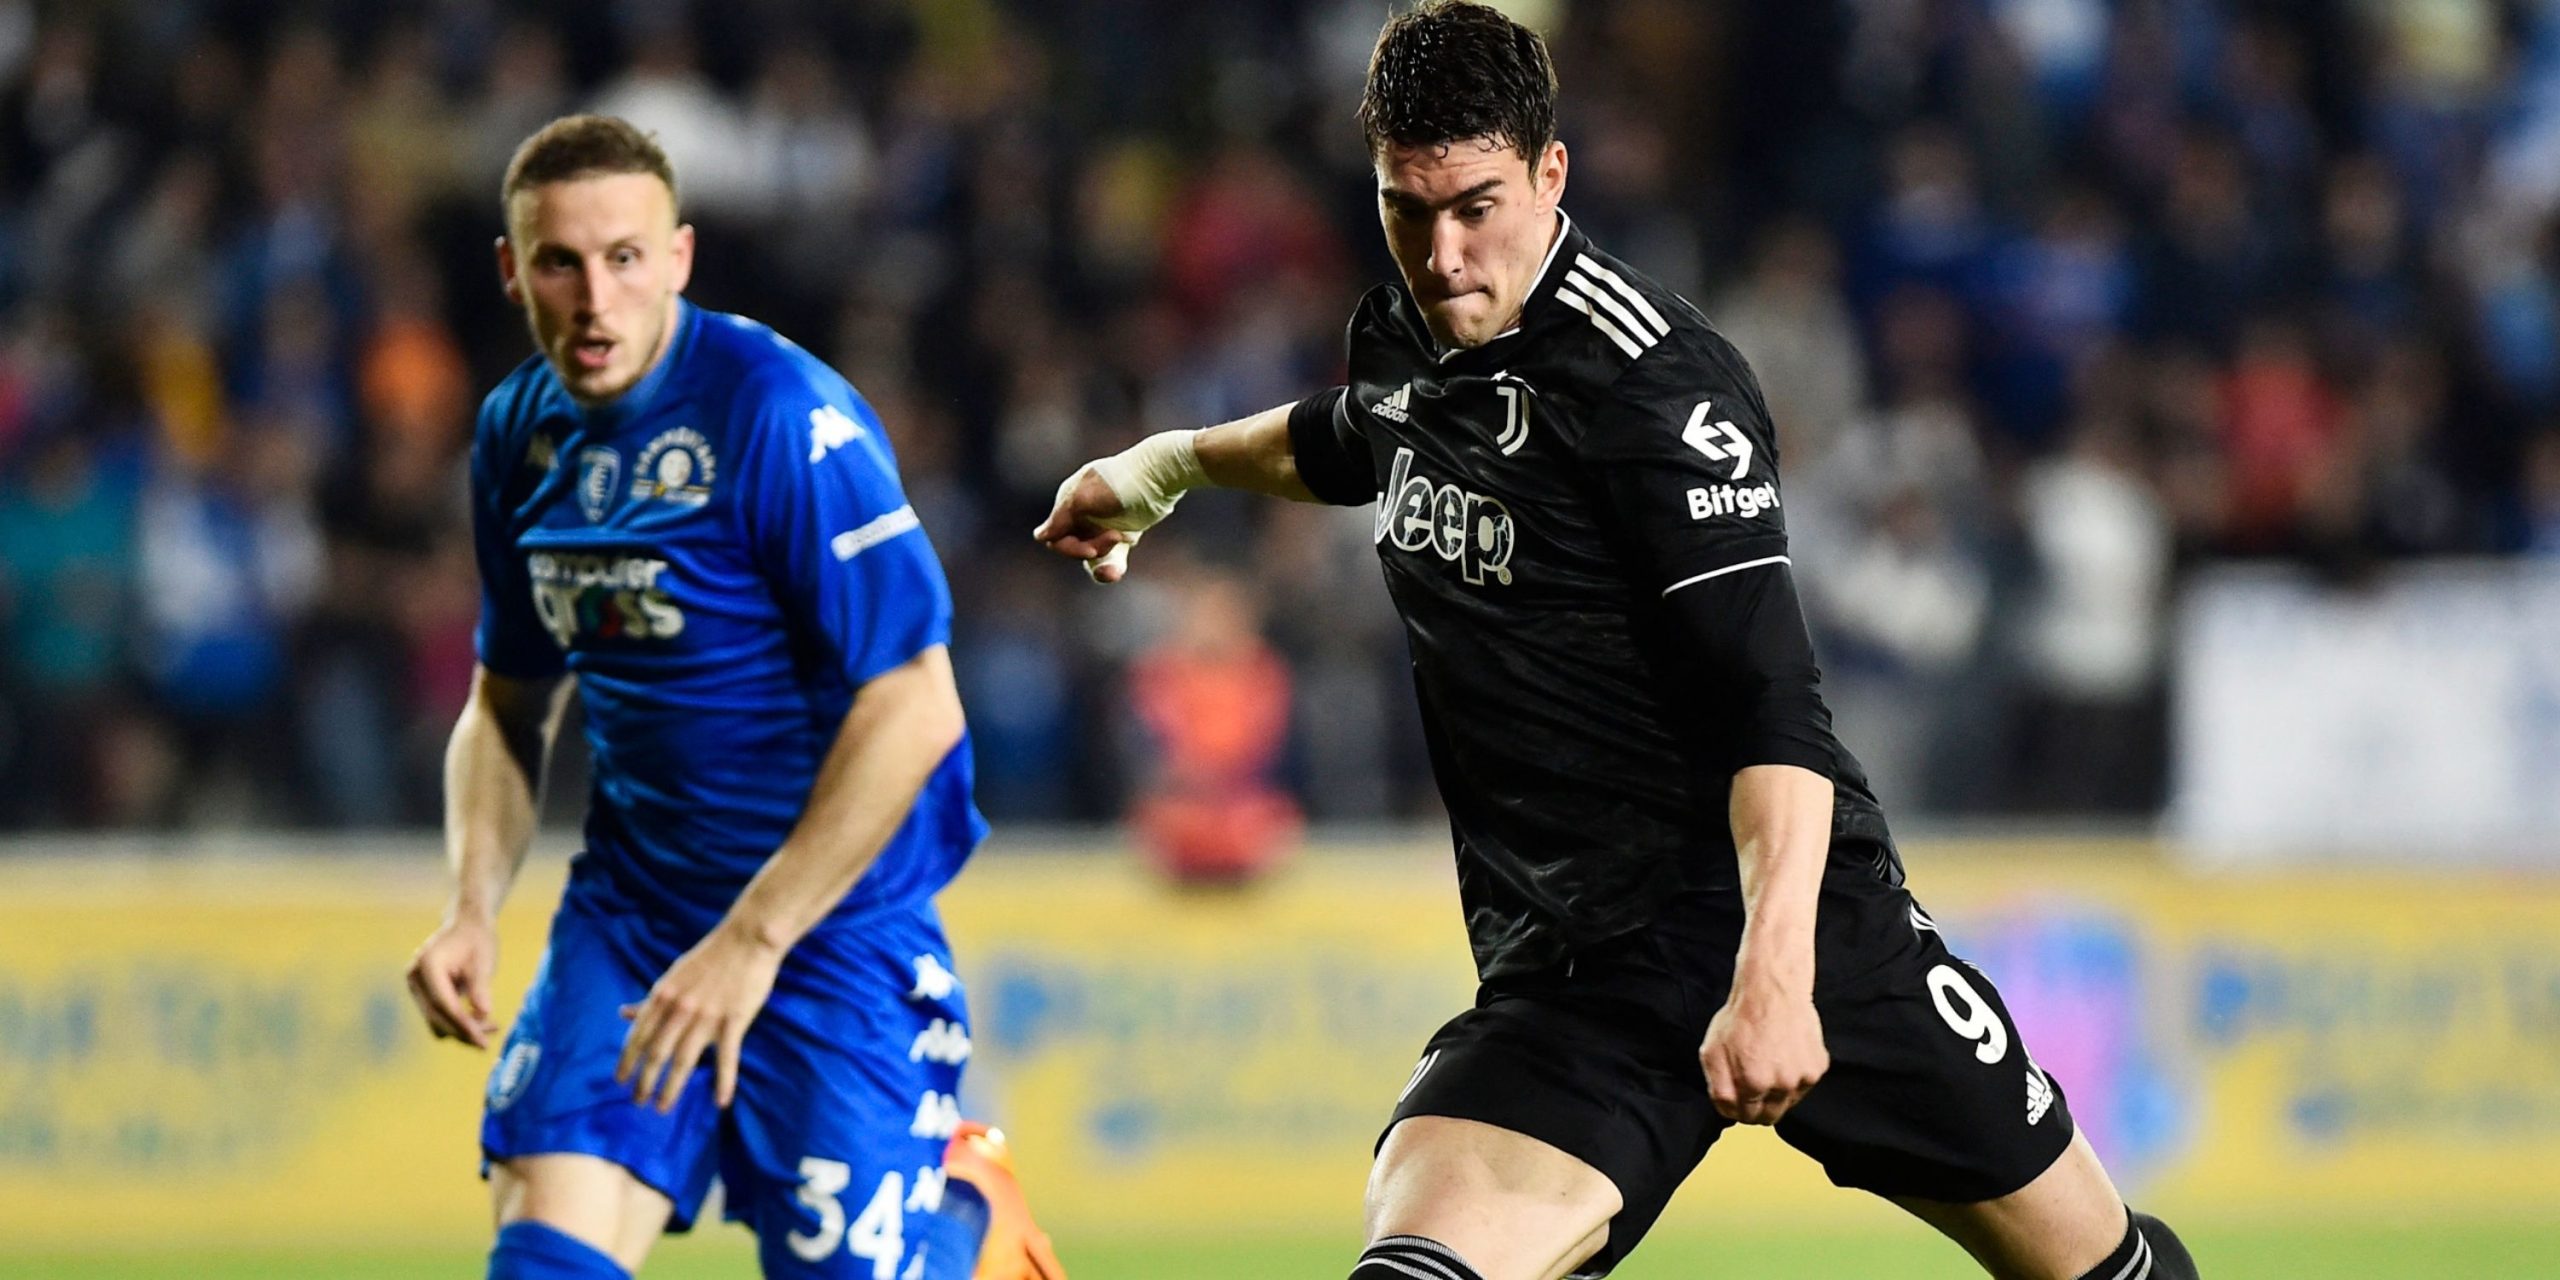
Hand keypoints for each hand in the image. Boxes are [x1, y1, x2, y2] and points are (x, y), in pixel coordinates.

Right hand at [405, 913, 500, 1048]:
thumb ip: (481, 987)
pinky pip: (438, 1016)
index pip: (443, 1004)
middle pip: (437, 1016)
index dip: (462, 1025)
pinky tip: (480, 1022)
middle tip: (488, 1041)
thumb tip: (483, 1014)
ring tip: (491, 1028)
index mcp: (428, 964)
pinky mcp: (422, 995)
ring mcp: (416, 987)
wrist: (467, 926)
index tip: (482, 1041)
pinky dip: (456, 1022)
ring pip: (436, 1021)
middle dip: (462, 1031)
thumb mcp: (483, 961)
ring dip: (460, 1029)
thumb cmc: (477, 940)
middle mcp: (415, 977)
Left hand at [615, 923, 783, 1112]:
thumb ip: (651, 1000)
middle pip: (657, 1053)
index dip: (628, 1060)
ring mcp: (707, 1017)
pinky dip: (724, 1081)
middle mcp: (680, 1009)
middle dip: (644, 1081)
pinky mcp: (734, 1021)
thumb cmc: (710, 957)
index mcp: (663, 996)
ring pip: (684, 1061)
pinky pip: (727, 1058)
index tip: (620, 1081)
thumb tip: (624, 1013)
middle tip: (637, 1102)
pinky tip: (720, 1101)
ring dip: (671, 1087)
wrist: (747, 940)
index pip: (639, 1035)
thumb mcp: (673, 975)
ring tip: (662, 1107)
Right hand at [1032, 465, 1141, 581]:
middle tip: (1117, 538)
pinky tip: (1116, 571)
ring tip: (1115, 570)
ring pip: (1093, 556)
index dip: (1069, 548)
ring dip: (1103, 564)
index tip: (1091, 549)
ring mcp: (1101, 524)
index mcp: (1068, 502)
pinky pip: (1111, 556)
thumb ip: (1061, 518)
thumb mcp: (1084, 498)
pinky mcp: (1121, 532)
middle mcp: (1082, 514)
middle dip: (1092, 552)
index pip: (1054, 537)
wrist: (1159, 475)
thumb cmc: (1119, 484)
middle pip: (1074, 547)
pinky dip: (1113, 565)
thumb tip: (1039, 537)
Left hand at [1698, 985, 1827, 1125]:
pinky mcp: (1817, 1068)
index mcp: (1753, 1084)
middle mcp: (1781, 1086)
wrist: (1772, 991)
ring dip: (1776, 1093)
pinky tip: (1784, 1057)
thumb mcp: (1711, 1052)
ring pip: (1787, 1103)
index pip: (1745, 1118)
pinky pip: (1802, 1086)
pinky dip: (1793, 1078)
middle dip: (1757, 1108)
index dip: (1738, 1111)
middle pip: (1769, 1117)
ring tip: (1768, 1065)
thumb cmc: (1740, 1018)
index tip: (1738, 1100)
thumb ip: (1718, 1088)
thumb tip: (1728, 1110)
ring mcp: (1802, 1078)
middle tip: (1752, 1087)